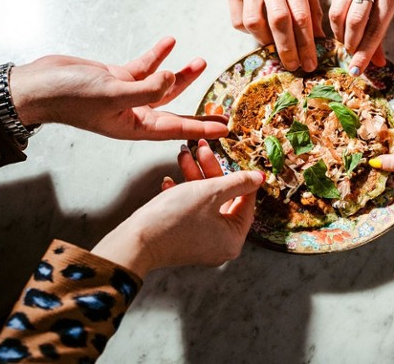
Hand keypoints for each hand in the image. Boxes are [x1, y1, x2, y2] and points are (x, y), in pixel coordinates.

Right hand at [9, 37, 227, 140]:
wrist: (38, 84)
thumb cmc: (72, 97)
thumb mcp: (114, 93)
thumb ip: (146, 89)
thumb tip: (172, 79)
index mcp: (135, 126)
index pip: (177, 129)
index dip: (202, 129)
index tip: (225, 130)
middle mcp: (134, 113)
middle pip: (175, 109)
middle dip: (199, 107)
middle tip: (223, 107)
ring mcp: (127, 95)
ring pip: (162, 85)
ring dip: (180, 73)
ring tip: (200, 61)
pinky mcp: (118, 78)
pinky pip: (144, 67)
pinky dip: (157, 55)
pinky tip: (170, 42)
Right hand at [92, 139, 264, 276]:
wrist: (134, 241)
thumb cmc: (173, 218)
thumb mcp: (211, 191)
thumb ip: (238, 182)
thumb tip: (259, 177)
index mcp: (234, 238)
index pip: (246, 201)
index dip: (240, 176)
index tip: (234, 156)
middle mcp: (221, 245)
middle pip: (224, 199)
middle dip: (209, 171)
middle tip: (201, 148)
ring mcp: (202, 243)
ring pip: (205, 202)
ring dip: (194, 177)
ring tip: (183, 154)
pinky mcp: (184, 239)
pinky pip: (191, 212)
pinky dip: (183, 195)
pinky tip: (169, 181)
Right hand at [216, 0, 323, 71]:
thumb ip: (311, 3)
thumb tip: (318, 36)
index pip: (302, 17)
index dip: (308, 45)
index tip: (312, 63)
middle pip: (280, 23)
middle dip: (289, 50)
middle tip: (296, 67)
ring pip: (256, 24)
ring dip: (268, 43)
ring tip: (279, 53)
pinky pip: (239, 20)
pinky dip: (251, 32)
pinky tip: (260, 34)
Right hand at [329, 0, 393, 74]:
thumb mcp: (393, 4)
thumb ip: (381, 33)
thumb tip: (377, 63)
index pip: (376, 28)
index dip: (365, 52)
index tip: (356, 70)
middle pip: (355, 21)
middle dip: (351, 44)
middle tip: (351, 56)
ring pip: (339, 15)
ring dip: (340, 35)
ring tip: (345, 43)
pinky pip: (333, 8)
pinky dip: (335, 25)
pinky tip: (340, 30)